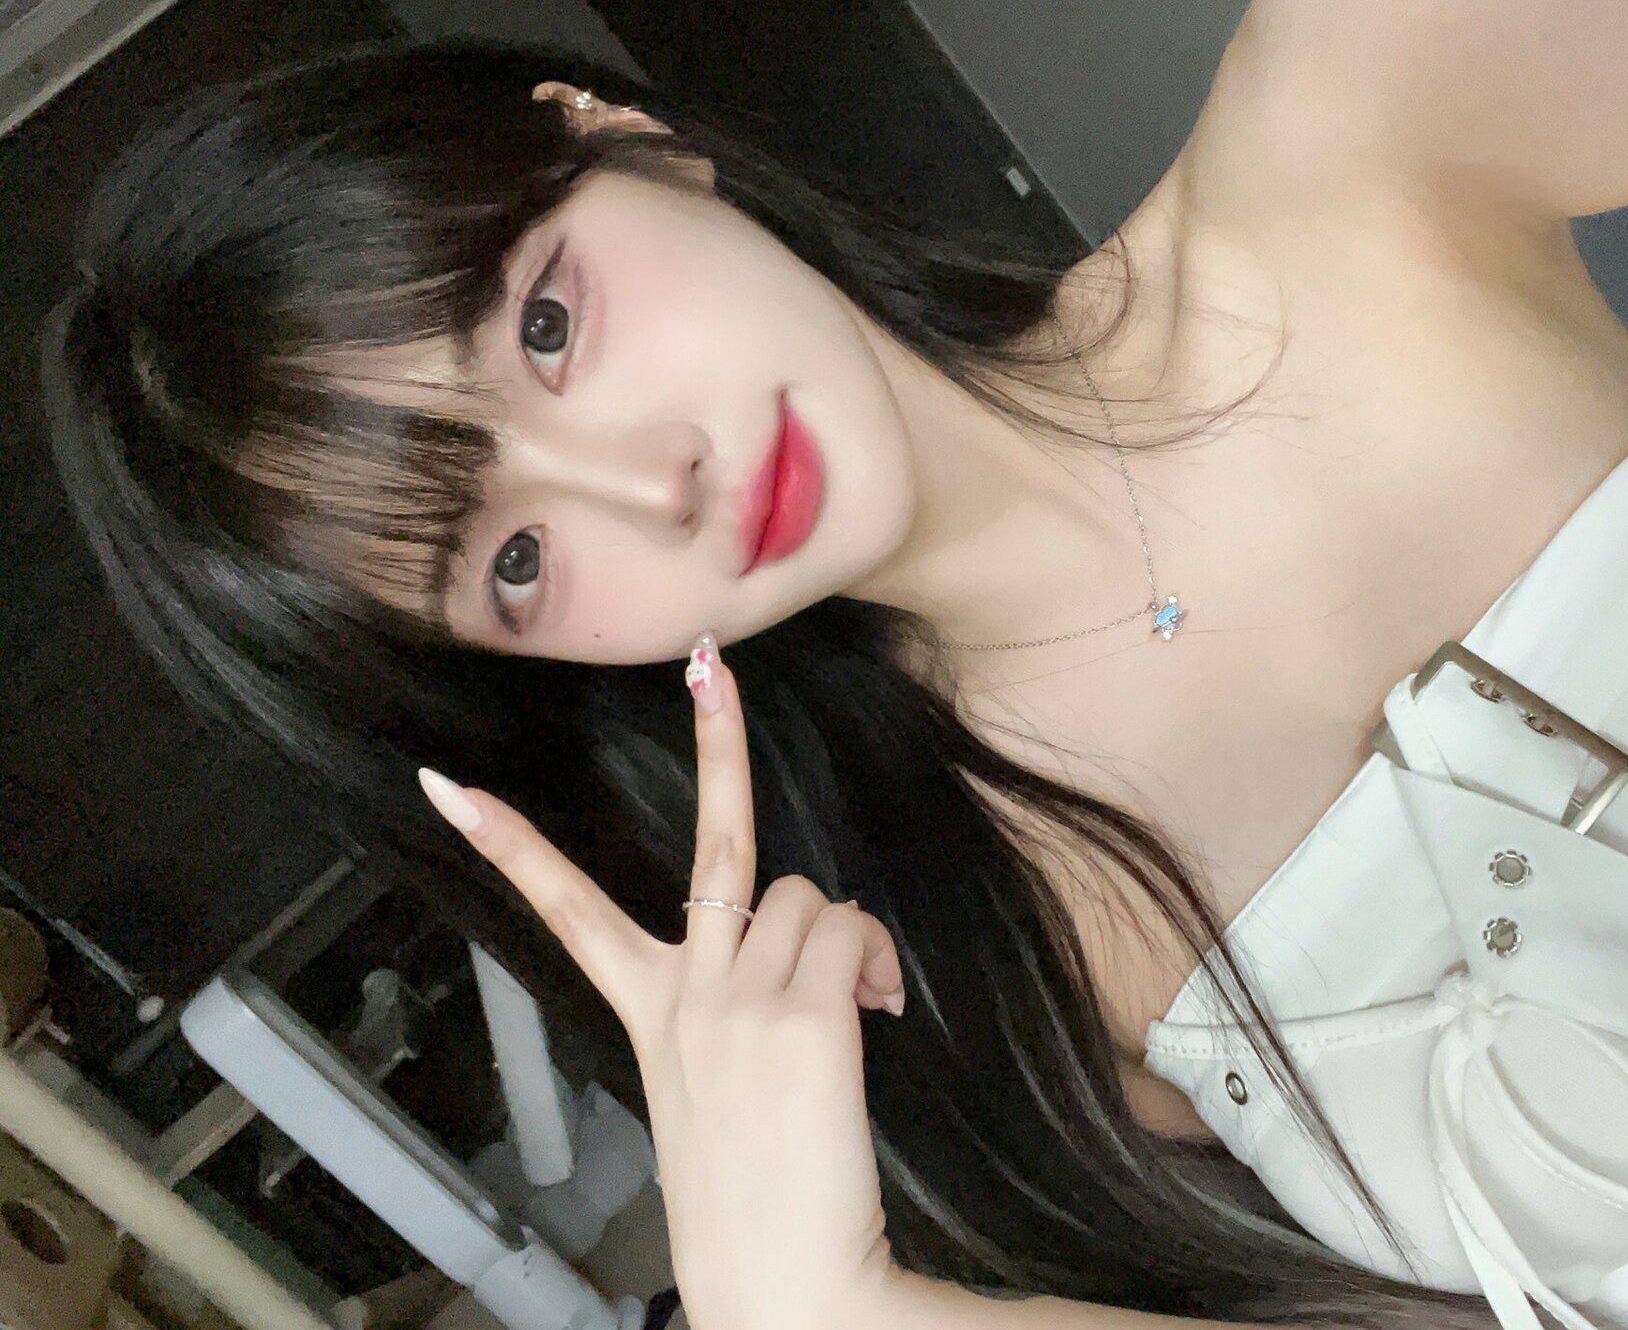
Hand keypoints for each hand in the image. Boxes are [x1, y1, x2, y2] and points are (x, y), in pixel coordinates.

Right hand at [416, 633, 906, 1329]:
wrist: (782, 1285)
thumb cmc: (752, 1190)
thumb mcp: (715, 1084)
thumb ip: (744, 994)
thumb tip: (819, 930)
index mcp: (649, 1011)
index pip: (564, 908)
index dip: (508, 843)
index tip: (444, 785)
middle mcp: (685, 994)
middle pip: (713, 840)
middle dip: (716, 738)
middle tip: (710, 664)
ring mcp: (738, 1000)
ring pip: (817, 897)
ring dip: (849, 936)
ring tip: (860, 1005)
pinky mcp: (801, 1015)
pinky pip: (853, 935)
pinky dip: (876, 964)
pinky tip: (877, 1018)